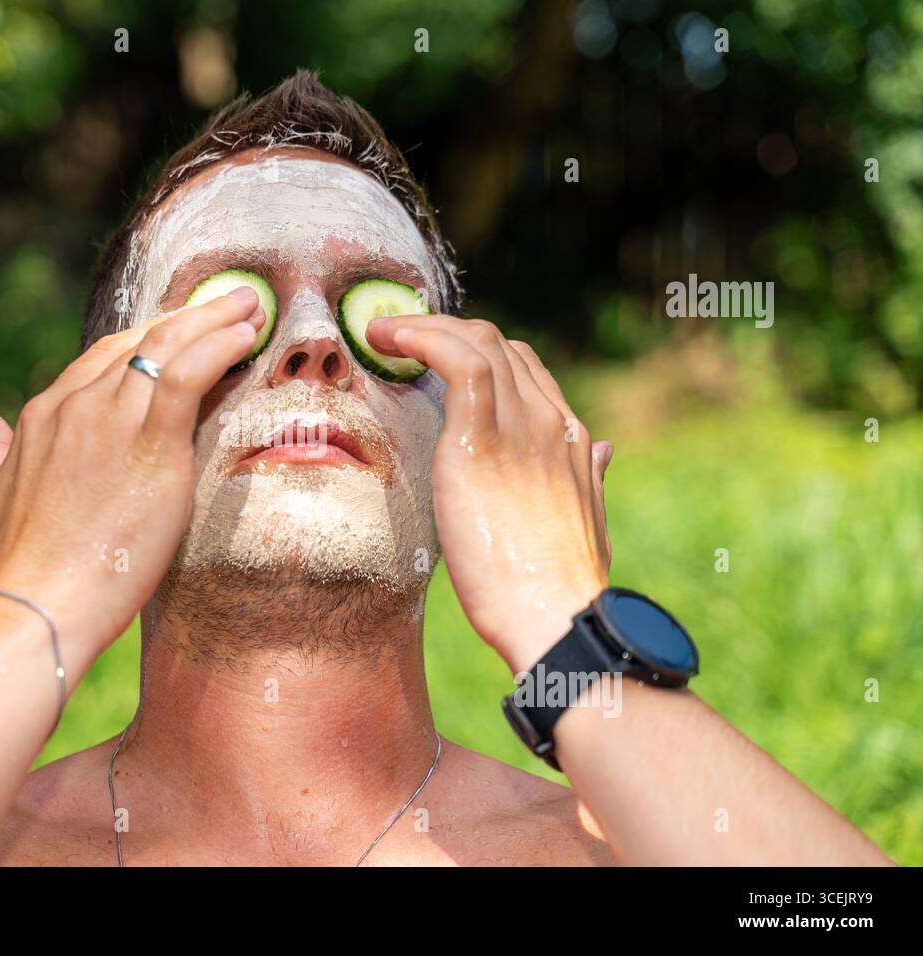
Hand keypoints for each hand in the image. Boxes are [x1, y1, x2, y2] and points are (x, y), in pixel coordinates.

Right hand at [0, 288, 264, 668]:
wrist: (37, 605)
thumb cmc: (18, 567)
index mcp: (43, 415)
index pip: (103, 358)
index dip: (147, 340)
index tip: (179, 330)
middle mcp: (76, 406)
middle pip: (140, 342)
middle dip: (187, 317)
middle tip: (228, 302)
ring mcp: (111, 421)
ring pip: (168, 347)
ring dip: (214, 320)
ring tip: (248, 305)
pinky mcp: (150, 444)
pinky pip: (189, 374)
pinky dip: (220, 346)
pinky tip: (245, 336)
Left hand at [367, 315, 613, 673]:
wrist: (555, 619)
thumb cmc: (560, 589)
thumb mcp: (585, 525)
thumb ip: (586, 480)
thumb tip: (602, 451)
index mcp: (569, 440)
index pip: (523, 369)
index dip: (477, 354)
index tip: (434, 359)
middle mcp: (549, 422)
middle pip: (498, 346)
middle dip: (446, 332)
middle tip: (399, 340)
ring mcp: (520, 426)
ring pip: (478, 341)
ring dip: (425, 326)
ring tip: (383, 332)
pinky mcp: (481, 440)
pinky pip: (459, 361)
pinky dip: (422, 337)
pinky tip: (389, 339)